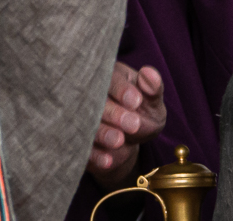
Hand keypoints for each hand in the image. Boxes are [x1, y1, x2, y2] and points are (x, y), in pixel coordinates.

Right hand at [87, 62, 165, 189]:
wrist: (130, 140)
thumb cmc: (143, 112)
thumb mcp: (152, 101)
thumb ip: (153, 88)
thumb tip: (148, 73)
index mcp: (111, 76)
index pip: (112, 79)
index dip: (122, 90)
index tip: (136, 102)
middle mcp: (92, 94)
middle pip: (95, 101)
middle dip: (114, 113)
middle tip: (133, 124)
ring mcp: (82, 118)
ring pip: (86, 124)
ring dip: (103, 132)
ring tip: (120, 141)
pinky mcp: (79, 141)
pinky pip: (82, 148)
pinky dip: (95, 155)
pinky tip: (108, 160)